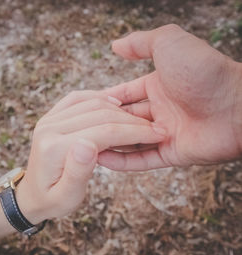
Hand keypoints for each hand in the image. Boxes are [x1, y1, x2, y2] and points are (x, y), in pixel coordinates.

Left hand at [15, 91, 165, 223]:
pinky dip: (97, 97)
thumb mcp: (67, 197)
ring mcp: (48, 119)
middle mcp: (49, 127)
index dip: (134, 131)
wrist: (32, 193)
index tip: (158, 133)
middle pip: (99, 114)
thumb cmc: (52, 200)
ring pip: (90, 102)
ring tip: (138, 119)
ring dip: (118, 108)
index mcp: (53, 148)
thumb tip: (89, 144)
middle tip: (154, 127)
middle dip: (131, 119)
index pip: (103, 132)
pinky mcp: (51, 116)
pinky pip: (76, 98)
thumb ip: (78, 172)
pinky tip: (113, 103)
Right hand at [98, 24, 241, 170]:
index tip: (84, 106)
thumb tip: (115, 45)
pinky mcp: (173, 153)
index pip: (124, 94)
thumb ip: (141, 42)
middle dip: (103, 122)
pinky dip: (123, 162)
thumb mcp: (168, 43)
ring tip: (84, 146)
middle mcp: (161, 109)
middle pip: (124, 118)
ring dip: (109, 143)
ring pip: (130, 141)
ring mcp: (166, 133)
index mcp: (158, 85)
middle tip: (79, 128)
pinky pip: (142, 160)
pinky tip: (102, 160)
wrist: (236, 104)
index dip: (105, 99)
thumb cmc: (204, 71)